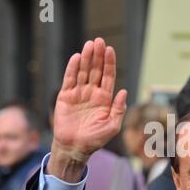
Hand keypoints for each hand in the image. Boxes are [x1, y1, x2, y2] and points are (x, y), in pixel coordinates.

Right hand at [48, 38, 126, 181]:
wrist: (75, 147)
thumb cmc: (95, 139)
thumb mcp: (112, 126)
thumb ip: (118, 109)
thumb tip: (124, 91)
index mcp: (105, 99)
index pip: (108, 77)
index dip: (109, 63)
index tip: (110, 50)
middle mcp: (92, 93)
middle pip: (96, 70)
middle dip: (98, 56)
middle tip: (99, 41)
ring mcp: (79, 93)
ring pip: (83, 72)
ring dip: (86, 58)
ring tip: (89, 45)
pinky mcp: (65, 96)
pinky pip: (69, 79)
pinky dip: (72, 68)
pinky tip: (76, 57)